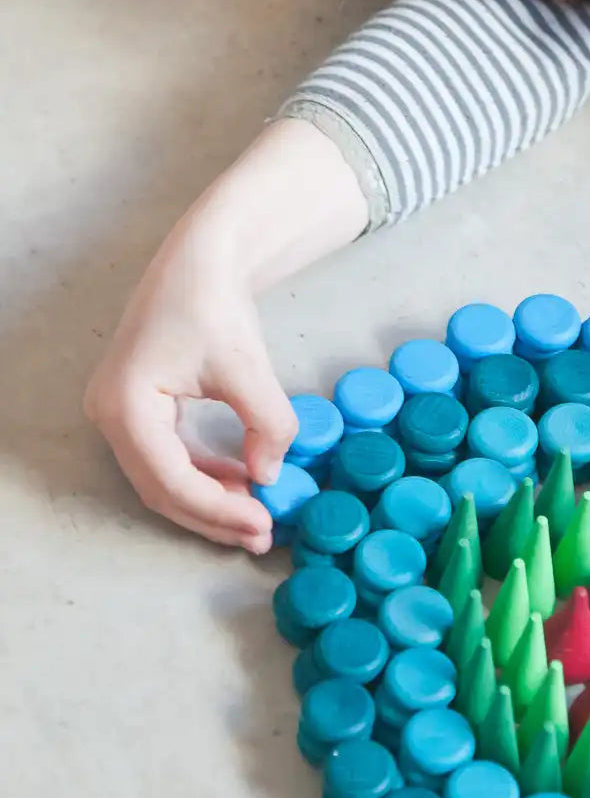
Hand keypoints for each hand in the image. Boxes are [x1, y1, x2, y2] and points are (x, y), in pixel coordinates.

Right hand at [85, 236, 296, 553]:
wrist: (200, 261)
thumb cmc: (214, 303)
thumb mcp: (248, 367)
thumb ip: (266, 424)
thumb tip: (270, 477)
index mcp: (126, 405)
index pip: (170, 480)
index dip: (218, 510)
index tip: (262, 523)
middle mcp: (110, 414)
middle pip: (161, 489)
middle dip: (213, 517)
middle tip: (262, 536)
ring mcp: (120, 414)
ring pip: (164, 479)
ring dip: (210, 501)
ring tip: (257, 519)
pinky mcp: (139, 410)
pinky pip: (169, 459)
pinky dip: (205, 477)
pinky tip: (243, 485)